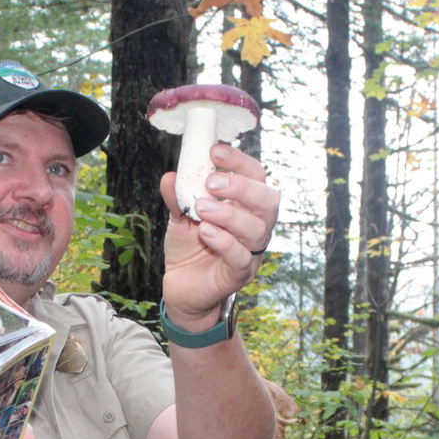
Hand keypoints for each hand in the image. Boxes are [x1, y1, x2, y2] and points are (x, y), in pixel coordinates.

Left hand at [160, 144, 280, 329]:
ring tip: (201, 209)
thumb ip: (178, 196)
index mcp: (245, 206)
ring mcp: (251, 252)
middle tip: (212, 182)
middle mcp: (255, 226)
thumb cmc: (189, 247)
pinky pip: (241, 257)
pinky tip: (205, 232)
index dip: (239, 161)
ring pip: (256, 230)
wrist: (182, 288)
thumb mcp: (180, 216)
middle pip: (267, 201)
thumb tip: (171, 176)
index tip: (214, 151)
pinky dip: (224, 242)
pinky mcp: (240, 275)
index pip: (255, 176)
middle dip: (242, 187)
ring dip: (229, 214)